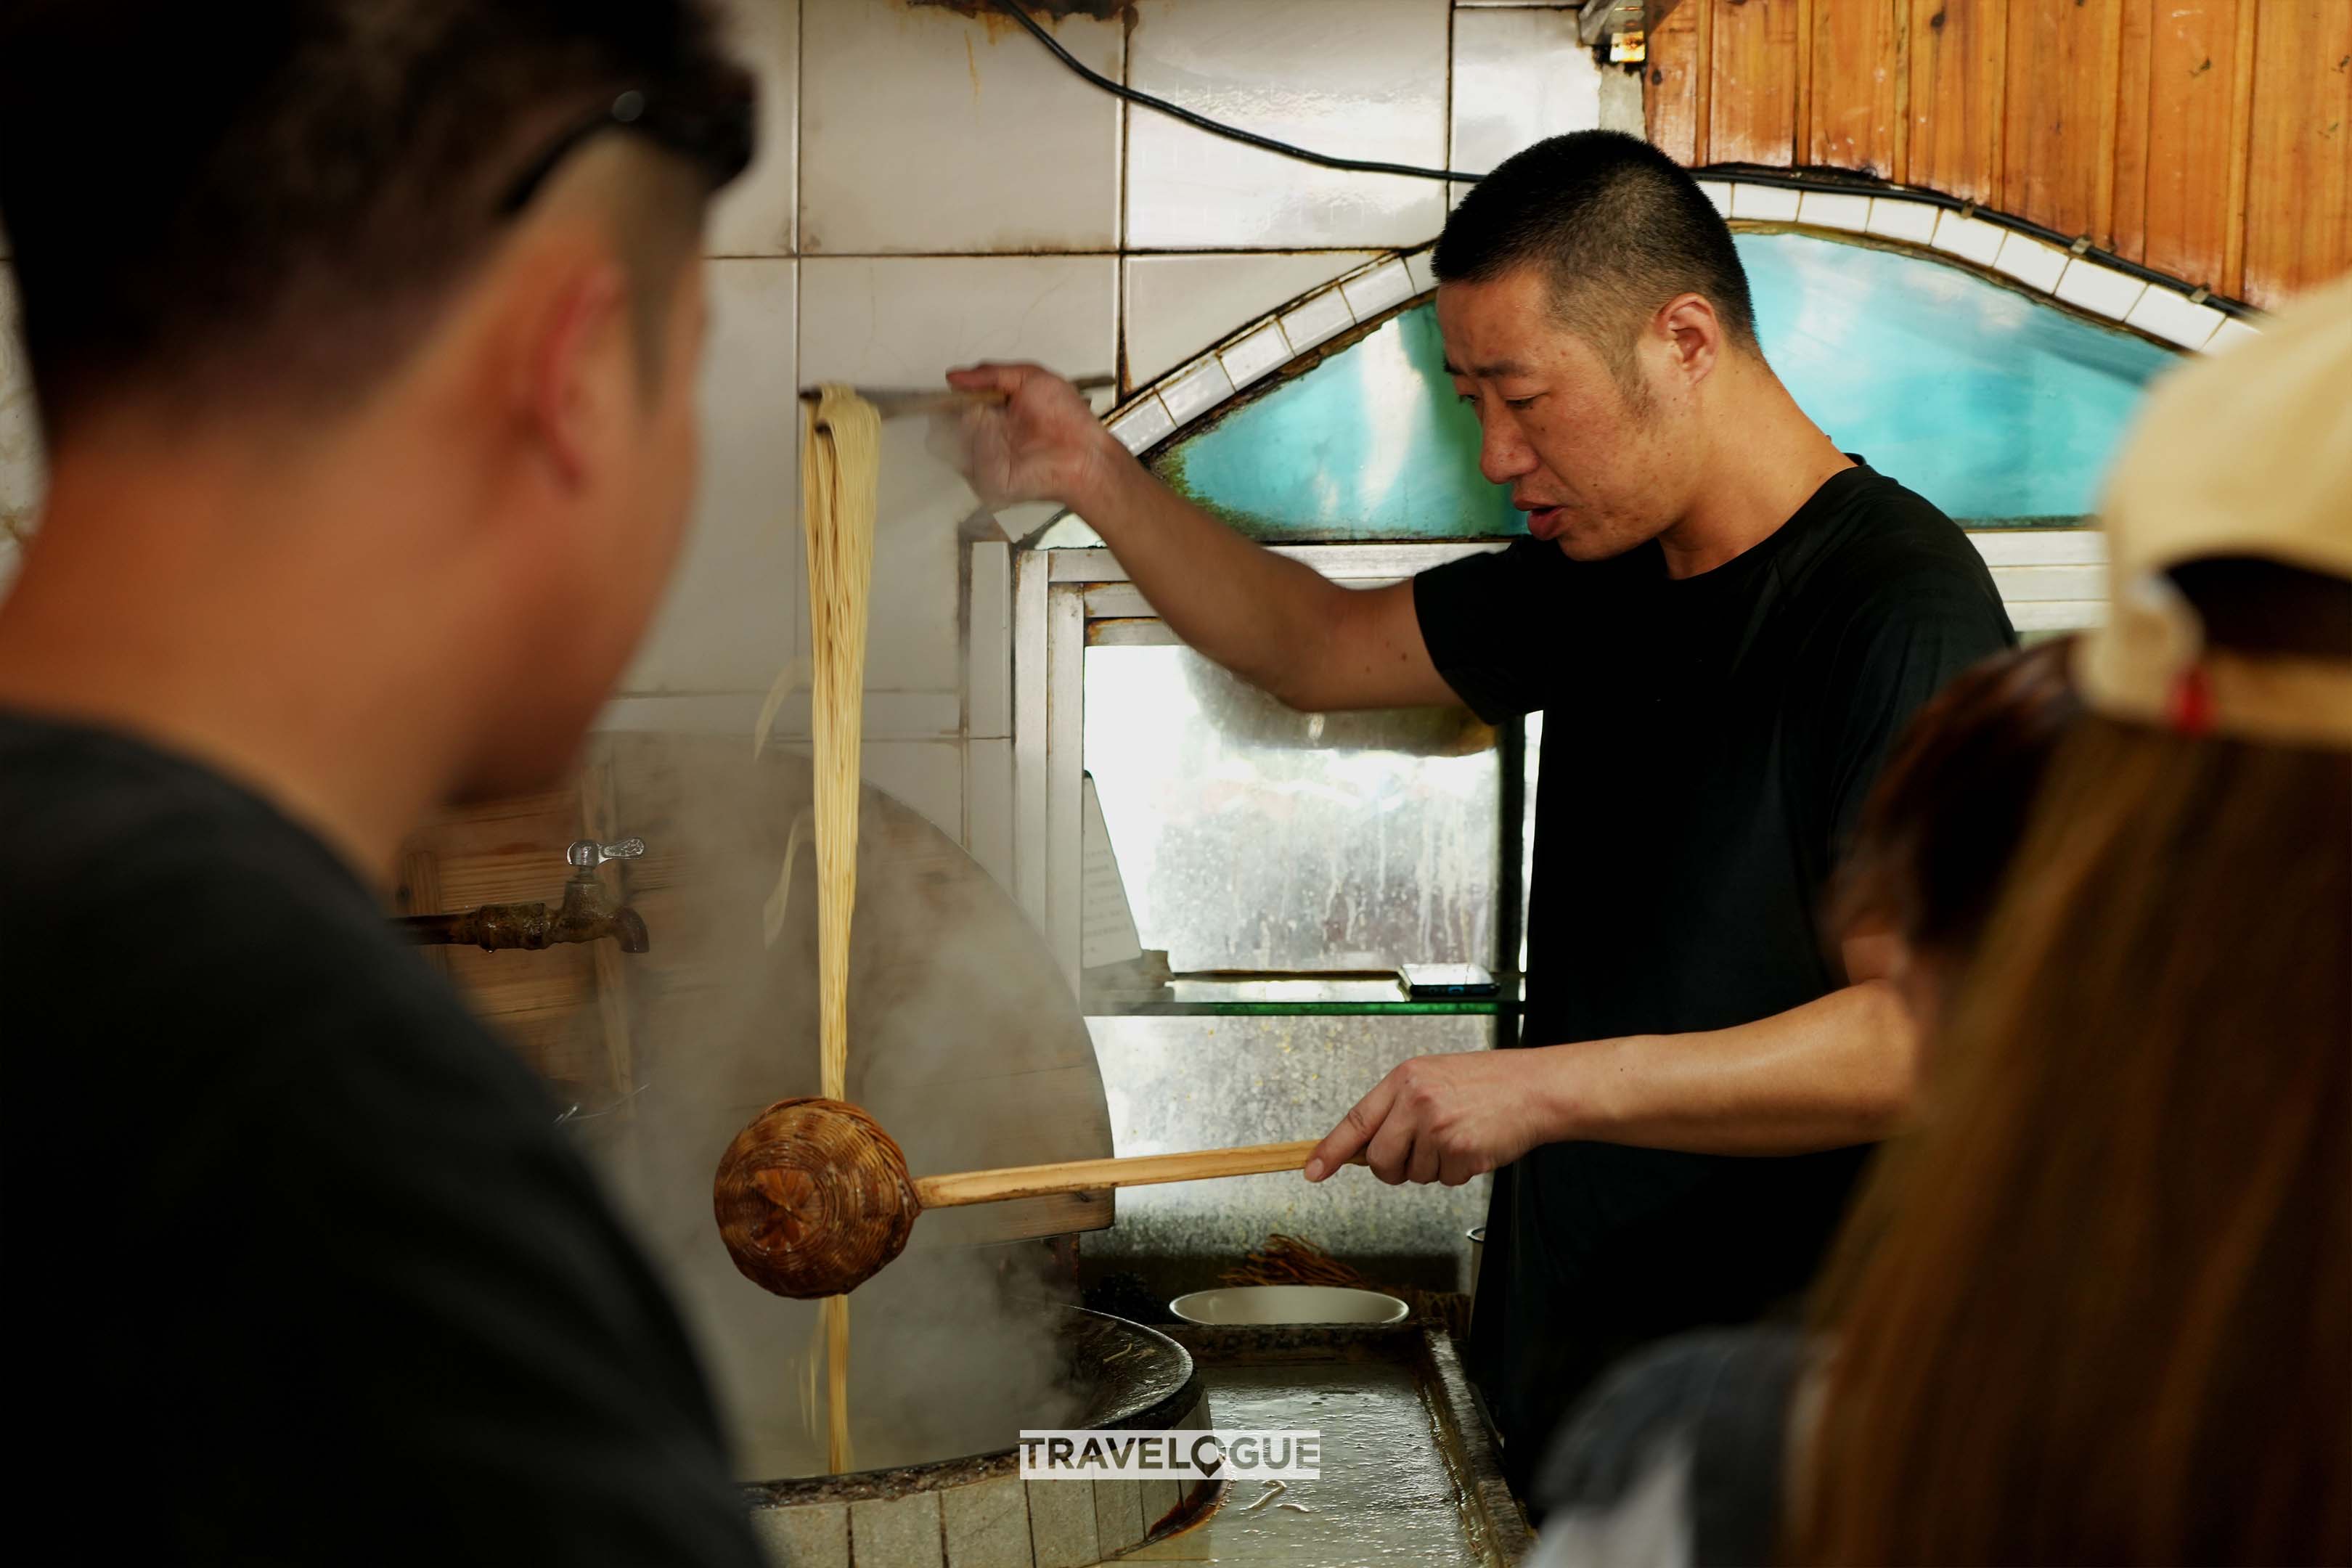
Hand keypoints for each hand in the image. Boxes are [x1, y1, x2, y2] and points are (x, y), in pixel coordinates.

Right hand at [943, 362, 1126, 512]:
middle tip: (974, 407)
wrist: (1083, 453)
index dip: (949, 397)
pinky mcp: (987, 480)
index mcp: (992, 413)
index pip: (956, 405)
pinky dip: (977, 448)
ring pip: (950, 444)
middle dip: (951, 413)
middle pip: (945, 425)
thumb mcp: (1030, 378)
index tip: (951, 389)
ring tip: (992, 424)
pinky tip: (996, 442)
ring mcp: (983, 460)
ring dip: (965, 430)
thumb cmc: (1065, 416)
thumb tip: (953, 376)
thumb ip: (990, 373)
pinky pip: (966, 464)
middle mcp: (984, 437)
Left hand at [1305, 1050, 1562, 1187]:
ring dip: (1434, 1168)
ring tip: (1459, 1138)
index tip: (1312, 1171)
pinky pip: (1444, 1180)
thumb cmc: (1488, 1083)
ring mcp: (1436, 1126)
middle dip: (1394, 1169)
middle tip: (1420, 1156)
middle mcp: (1415, 1101)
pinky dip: (1458, 1172)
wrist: (1535, 1088)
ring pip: (1413, 1174)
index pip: (1356, 1120)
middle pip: (1379, 1160)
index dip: (1330, 1150)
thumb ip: (1399, 1106)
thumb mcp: (1433, 1078)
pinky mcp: (1459, 1150)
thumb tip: (1368, 1144)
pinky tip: (1474, 1146)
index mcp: (1404, 1079)